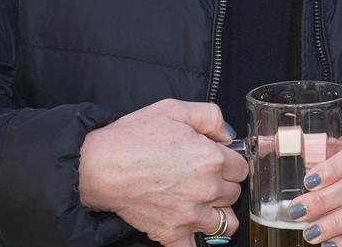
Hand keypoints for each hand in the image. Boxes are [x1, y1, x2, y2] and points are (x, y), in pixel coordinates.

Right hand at [78, 99, 249, 246]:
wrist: (99, 166)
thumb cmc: (134, 136)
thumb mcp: (174, 109)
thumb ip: (211, 117)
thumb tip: (229, 136)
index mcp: (211, 158)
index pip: (242, 167)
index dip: (229, 162)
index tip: (216, 160)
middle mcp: (206, 189)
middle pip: (234, 193)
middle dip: (223, 184)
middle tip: (201, 177)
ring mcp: (190, 215)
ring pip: (226, 222)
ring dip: (217, 212)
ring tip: (200, 202)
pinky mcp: (172, 234)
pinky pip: (197, 246)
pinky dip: (195, 237)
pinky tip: (188, 225)